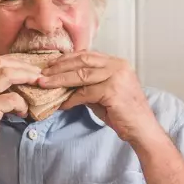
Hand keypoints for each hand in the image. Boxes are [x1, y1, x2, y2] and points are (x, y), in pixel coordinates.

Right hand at [0, 54, 38, 169]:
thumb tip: (9, 78)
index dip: (13, 61)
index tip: (27, 67)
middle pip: (0, 63)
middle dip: (23, 66)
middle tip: (38, 74)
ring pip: (7, 74)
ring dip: (26, 78)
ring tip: (37, 85)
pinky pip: (13, 98)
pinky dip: (22, 103)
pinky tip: (22, 112)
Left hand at [37, 51, 161, 144]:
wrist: (141, 129)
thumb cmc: (124, 113)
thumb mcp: (105, 92)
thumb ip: (89, 84)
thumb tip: (64, 82)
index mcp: (118, 63)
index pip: (88, 55)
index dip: (67, 58)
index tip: (51, 64)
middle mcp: (118, 66)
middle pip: (82, 61)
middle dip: (60, 66)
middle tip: (42, 72)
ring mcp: (116, 77)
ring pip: (81, 75)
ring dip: (59, 79)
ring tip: (44, 83)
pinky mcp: (112, 91)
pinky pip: (84, 93)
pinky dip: (71, 99)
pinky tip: (62, 104)